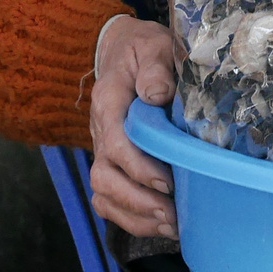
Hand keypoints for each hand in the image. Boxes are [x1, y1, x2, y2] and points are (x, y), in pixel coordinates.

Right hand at [89, 14, 178, 238]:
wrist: (126, 49)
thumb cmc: (146, 49)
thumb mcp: (154, 45)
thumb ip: (156, 67)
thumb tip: (156, 94)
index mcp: (109, 100)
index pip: (115, 142)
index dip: (138, 166)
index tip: (166, 182)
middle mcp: (100, 129)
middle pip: (104, 176)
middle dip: (137, 200)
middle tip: (172, 214)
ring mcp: (103, 149)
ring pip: (104, 194)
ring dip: (135, 215)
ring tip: (172, 226)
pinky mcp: (112, 162)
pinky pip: (110, 198)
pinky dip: (131, 217)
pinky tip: (160, 224)